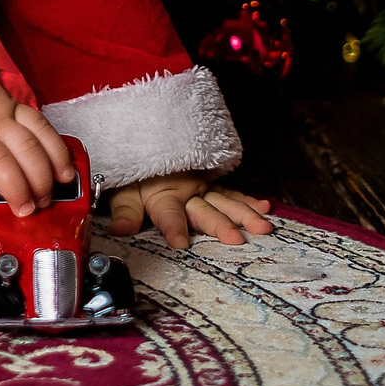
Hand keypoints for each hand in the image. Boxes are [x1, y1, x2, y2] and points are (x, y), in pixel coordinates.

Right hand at [0, 60, 72, 236]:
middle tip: (42, 202)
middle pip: (28, 151)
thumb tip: (13, 153)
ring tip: (22, 213)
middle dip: (40, 181)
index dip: (57, 155)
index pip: (40, 130)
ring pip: (3, 166)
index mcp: (3, 107)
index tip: (65, 175)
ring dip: (16, 193)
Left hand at [107, 175, 274, 247]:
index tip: (180, 243)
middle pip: (205, 211)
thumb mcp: (122, 192)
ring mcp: (202, 187)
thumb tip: (119, 232)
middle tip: (235, 239)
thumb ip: (125, 213)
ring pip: (225, 202)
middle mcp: (186, 192)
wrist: (141, 142)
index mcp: (163, 197)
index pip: (169, 215)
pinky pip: (231, 192)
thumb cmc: (133, 175)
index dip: (173, 228)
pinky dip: (248, 199)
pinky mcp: (211, 183)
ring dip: (244, 214)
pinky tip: (265, 206)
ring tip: (261, 227)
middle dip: (219, 225)